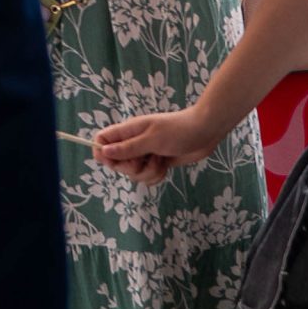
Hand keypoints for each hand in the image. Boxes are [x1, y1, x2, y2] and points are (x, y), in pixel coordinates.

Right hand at [90, 106, 221, 183]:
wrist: (205, 132)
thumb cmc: (178, 130)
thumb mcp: (152, 139)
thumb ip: (128, 148)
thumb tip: (103, 152)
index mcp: (128, 132)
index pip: (102, 141)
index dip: (102, 153)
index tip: (113, 161)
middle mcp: (133, 143)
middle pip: (117, 163)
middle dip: (132, 168)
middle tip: (146, 158)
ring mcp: (145, 154)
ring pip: (134, 174)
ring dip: (148, 172)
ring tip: (161, 160)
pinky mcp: (156, 163)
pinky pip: (147, 178)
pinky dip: (156, 176)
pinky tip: (165, 166)